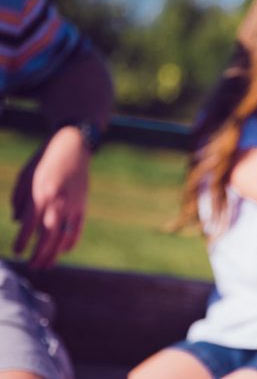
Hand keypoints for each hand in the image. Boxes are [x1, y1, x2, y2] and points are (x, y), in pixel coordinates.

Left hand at [12, 126, 89, 268]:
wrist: (73, 146)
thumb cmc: (45, 160)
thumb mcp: (26, 176)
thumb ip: (20, 200)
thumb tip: (18, 221)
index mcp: (41, 194)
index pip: (30, 225)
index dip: (22, 242)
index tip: (16, 253)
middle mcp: (58, 202)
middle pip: (47, 236)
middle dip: (39, 255)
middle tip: (31, 267)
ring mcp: (73, 205)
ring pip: (63, 236)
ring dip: (54, 254)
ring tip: (46, 265)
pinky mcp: (83, 205)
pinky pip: (77, 228)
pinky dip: (71, 242)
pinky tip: (63, 251)